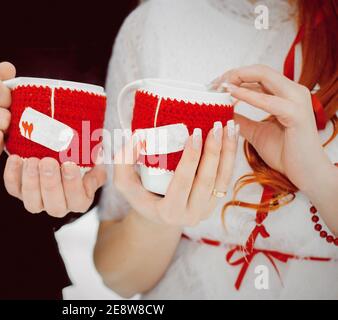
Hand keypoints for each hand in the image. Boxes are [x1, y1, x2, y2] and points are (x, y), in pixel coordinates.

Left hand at [4, 154, 106, 217]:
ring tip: (32, 161)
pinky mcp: (20, 192)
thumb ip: (97, 160)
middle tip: (48, 162)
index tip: (70, 165)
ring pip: (32, 202)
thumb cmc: (80, 155)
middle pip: (55, 205)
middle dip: (50, 183)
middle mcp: (59, 206)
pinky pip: (13, 189)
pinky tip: (15, 158)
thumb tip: (97, 156)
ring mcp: (38, 201)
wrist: (59, 151)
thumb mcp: (93, 158)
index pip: (78, 199)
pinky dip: (12, 175)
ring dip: (31, 181)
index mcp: (80, 200)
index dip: (73, 184)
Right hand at [113, 123, 238, 226]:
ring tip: (229, 127)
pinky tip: (232, 136)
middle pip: (208, 181)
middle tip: (215, 127)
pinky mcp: (214, 202)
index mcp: (168, 211)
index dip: (191, 159)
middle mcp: (191, 215)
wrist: (156, 214)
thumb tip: (137, 137)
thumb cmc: (139, 194)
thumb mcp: (124, 182)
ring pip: (223, 180)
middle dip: (214, 152)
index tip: (195, 133)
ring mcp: (206, 210)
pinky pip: (227, 179)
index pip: (183, 183)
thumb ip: (123, 160)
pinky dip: (231, 156)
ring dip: (228, 152)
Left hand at [213, 64, 334, 192]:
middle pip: (259, 71)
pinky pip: (267, 100)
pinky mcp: (296, 113)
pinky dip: (247, 95)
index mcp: (286, 94)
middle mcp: (293, 91)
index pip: (257, 75)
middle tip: (213, 84)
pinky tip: (231, 94)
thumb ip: (241, 119)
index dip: (234, 76)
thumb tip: (222, 110)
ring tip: (219, 87)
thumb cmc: (285, 154)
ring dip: (238, 79)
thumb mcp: (255, 132)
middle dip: (233, 74)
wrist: (306, 174)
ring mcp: (296, 100)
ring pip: (263, 76)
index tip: (214, 85)